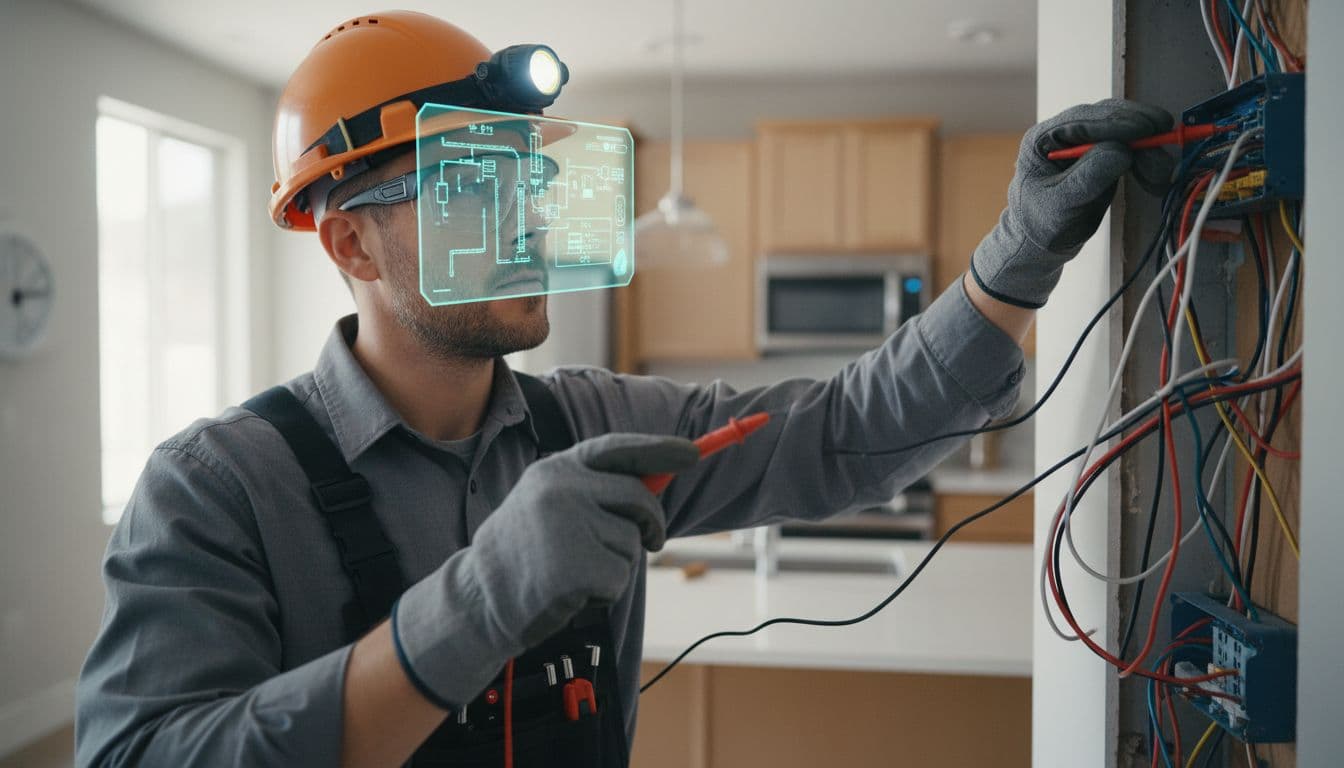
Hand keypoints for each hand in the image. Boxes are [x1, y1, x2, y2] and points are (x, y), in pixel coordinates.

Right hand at [391, 433, 698, 706]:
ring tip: (576, 572)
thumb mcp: (548, 505)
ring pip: (632, 543)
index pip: (618, 449)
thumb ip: (594, 491)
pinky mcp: (577, 565)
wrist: (478, 599)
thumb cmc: (523, 555)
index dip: (659, 449)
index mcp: (556, 469)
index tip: (692, 454)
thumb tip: (654, 483)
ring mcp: (569, 525)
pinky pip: (621, 577)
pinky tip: (573, 592)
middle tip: (654, 542)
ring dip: (616, 565)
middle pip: (639, 498)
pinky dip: (606, 592)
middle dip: (653, 523)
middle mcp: (563, 488)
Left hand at [970, 99, 1175, 308]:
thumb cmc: (1041, 225)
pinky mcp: (1103, 155)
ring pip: (1125, 132)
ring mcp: (1085, 142)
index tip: (1148, 128)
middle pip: (1109, 119)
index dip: (1118, 122)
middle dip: (1140, 133)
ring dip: (1149, 149)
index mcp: (1043, 138)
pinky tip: (1156, 179)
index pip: (1084, 120)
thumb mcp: (1060, 204)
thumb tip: (1122, 151)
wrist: (1040, 244)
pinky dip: (1147, 161)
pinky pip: (1131, 149)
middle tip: (1164, 146)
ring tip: (1161, 175)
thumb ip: (1087, 177)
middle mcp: (1064, 133)